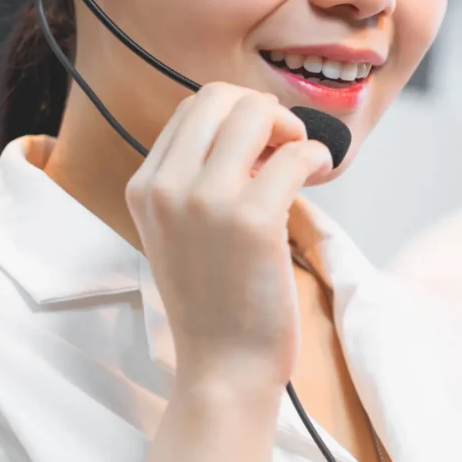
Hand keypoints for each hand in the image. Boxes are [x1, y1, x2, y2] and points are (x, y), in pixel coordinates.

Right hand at [125, 83, 332, 390]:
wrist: (222, 365)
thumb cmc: (213, 298)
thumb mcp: (176, 229)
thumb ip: (193, 177)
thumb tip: (249, 125)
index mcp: (144, 186)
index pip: (193, 106)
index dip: (237, 112)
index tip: (260, 142)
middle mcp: (166, 186)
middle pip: (220, 96)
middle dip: (263, 109)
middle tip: (284, 143)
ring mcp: (207, 201)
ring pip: (256, 113)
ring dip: (292, 129)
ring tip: (300, 161)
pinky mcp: (253, 220)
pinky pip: (295, 154)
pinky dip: (316, 155)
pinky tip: (317, 175)